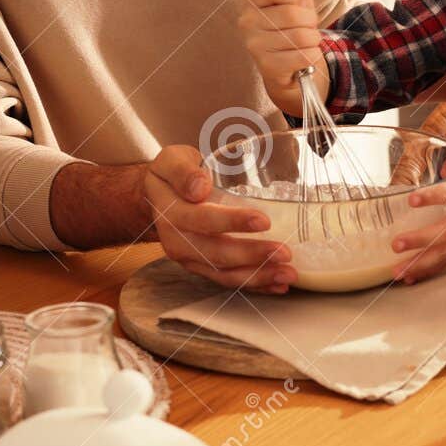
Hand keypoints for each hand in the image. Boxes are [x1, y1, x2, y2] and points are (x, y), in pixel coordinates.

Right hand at [144, 144, 296, 292]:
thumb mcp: (171, 160)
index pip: (204, 220)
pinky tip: (277, 285)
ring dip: (258, 277)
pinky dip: (254, 285)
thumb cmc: (172, 174)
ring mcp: (190, 259)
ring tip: (288, 274)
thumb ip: (183, 171)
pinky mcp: (202, 268)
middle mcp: (178, 242)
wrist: (158, 197)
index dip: (233, 222)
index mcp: (172, 214)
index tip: (263, 221)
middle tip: (285, 253)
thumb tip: (200, 187)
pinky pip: (228, 280)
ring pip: (225, 274)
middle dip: (253, 256)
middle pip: (217, 254)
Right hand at [238, 0, 326, 116]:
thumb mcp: (296, 3)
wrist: (286, 67)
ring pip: (301, 36)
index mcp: (251, 2)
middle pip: (291, 14)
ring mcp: (255, 45)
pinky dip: (313, 55)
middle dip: (310, 20)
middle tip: (307, 27)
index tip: (297, 4)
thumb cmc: (290, 29)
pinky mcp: (267, 66)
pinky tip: (305, 55)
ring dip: (313, 39)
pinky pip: (304, 56)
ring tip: (307, 41)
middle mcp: (247, 22)